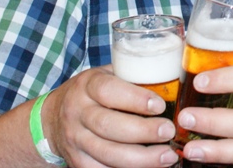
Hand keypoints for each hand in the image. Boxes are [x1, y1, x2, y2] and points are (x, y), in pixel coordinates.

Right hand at [46, 68, 179, 167]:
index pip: (108, 91)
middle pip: (108, 125)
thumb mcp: (108, 75)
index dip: (135, 99)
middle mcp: (77, 112)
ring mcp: (75, 139)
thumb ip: (133, 77)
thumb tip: (178, 74)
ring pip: (107, 153)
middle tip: (169, 131)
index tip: (159, 105)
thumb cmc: (94, 93)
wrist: (54, 117)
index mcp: (87, 85)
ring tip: (168, 156)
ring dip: (141, 158)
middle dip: (143, 131)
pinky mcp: (77, 162)